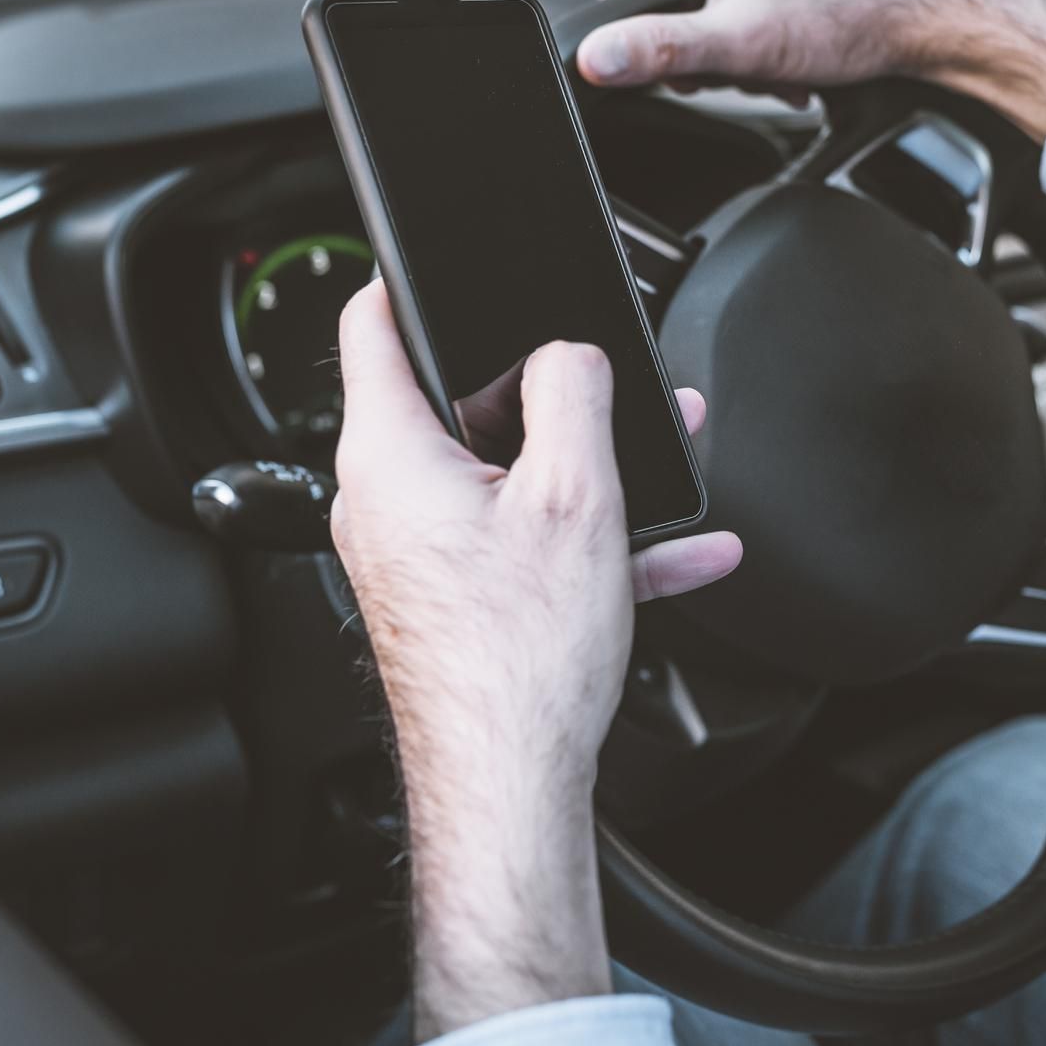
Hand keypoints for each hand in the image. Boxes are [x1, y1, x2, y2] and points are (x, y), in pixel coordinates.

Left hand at [332, 280, 740, 1038]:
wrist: (512, 784)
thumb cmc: (519, 661)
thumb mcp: (576, 494)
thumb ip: (575, 393)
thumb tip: (570, 356)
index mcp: (390, 455)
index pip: (372, 328)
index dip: (411, 282)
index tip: (443, 261)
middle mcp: (387, 501)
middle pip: (461, 401)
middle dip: (549, 389)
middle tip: (608, 382)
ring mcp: (419, 553)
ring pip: (506, 474)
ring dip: (588, 465)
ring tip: (664, 462)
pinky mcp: (456, 598)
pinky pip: (525, 542)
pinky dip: (591, 537)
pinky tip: (674, 550)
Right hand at [577, 0, 1045, 140]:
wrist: (925, 16)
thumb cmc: (848, 15)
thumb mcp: (738, 45)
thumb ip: (659, 52)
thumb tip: (593, 60)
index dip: (645, 48)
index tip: (688, 75)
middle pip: (670, 8)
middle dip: (706, 56)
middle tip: (748, 72)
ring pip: (714, 16)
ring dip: (741, 58)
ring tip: (782, 67)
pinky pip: (749, 11)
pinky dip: (767, 45)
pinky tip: (799, 60)